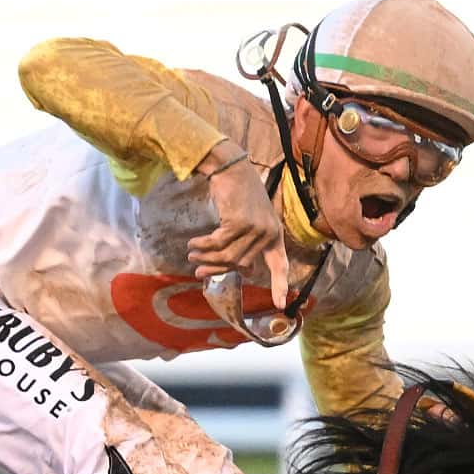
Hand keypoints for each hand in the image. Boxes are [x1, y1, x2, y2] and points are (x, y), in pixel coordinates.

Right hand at [190, 154, 290, 306]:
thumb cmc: (237, 195)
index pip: (280, 264)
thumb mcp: (247, 221)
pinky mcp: (240, 223)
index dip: (279, 285)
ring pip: (228, 256)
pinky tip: (193, 243)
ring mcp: (256, 228)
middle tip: (197, 271)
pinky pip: (217, 244)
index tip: (281, 305)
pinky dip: (203, 245)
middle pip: (241, 263)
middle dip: (217, 268)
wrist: (231, 168)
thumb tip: (242, 271)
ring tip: (192, 255)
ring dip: (207, 257)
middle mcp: (269, 233)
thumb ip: (247, 244)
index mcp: (275, 235)